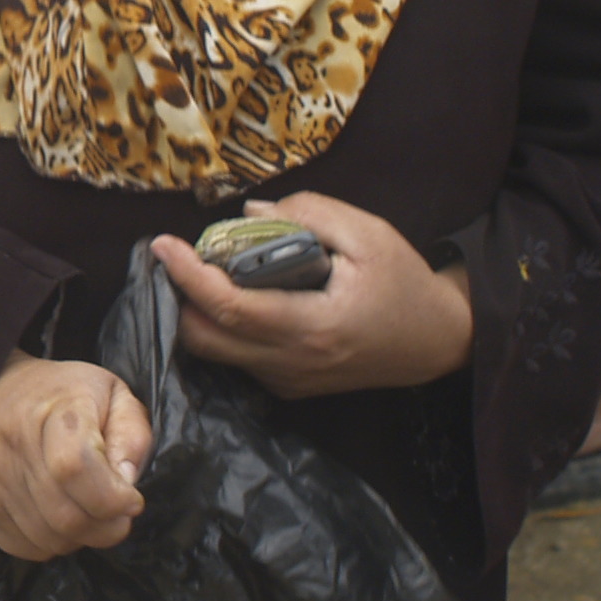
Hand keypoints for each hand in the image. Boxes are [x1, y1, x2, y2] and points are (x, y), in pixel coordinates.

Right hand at [0, 353, 151, 561]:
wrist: (0, 385)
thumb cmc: (66, 395)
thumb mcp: (115, 396)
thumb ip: (131, 437)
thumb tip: (124, 484)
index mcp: (47, 411)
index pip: (75, 469)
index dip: (113, 498)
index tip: (131, 498)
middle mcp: (7, 445)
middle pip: (66, 516)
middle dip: (106, 528)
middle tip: (116, 514)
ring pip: (47, 540)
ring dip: (78, 537)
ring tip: (84, 510)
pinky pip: (22, 547)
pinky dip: (48, 543)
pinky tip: (54, 515)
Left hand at [154, 193, 470, 400]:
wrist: (439, 341)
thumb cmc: (405, 283)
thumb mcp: (368, 234)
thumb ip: (307, 215)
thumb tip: (247, 213)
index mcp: (313, 327)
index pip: (228, 308)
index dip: (187, 275)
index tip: (161, 243)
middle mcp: (292, 364)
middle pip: (204, 338)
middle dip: (180, 297)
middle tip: (181, 257)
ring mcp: (288, 381)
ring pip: (215, 352)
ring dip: (198, 313)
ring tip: (208, 271)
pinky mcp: (288, 387)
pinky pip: (236, 358)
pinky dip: (223, 327)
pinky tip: (237, 295)